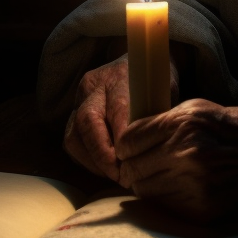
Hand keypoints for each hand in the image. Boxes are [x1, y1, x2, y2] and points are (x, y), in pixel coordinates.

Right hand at [64, 55, 178, 181]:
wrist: (140, 62)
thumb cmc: (156, 82)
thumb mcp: (164, 92)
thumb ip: (157, 116)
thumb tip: (157, 149)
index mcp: (121, 75)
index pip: (119, 108)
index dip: (123, 139)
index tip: (133, 161)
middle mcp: (94, 85)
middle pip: (87, 121)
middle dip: (102, 154)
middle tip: (120, 175)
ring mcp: (80, 98)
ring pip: (74, 134)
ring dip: (93, 160)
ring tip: (113, 174)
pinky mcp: (74, 112)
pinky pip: (72, 142)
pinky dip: (87, 159)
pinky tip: (105, 168)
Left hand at [115, 100, 237, 221]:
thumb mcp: (198, 110)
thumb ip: (162, 123)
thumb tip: (131, 141)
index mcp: (181, 125)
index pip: (127, 141)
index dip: (126, 146)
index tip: (130, 149)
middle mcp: (184, 155)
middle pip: (132, 170)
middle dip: (134, 167)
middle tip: (146, 164)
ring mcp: (193, 185)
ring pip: (145, 191)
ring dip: (151, 184)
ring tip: (168, 175)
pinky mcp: (202, 210)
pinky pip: (166, 208)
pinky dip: (169, 199)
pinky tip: (185, 188)